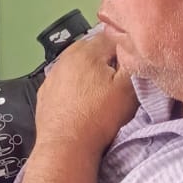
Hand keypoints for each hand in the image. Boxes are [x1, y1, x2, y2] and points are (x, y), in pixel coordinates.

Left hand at [35, 31, 137, 157]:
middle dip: (107, 60)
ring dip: (90, 73)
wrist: (66, 145)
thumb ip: (134, 64)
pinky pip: (66, 81)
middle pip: (94, 49)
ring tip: (100, 93)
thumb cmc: (98, 117)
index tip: (132, 64)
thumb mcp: (128, 89)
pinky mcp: (46, 92)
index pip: (112, 36)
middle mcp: (66, 57)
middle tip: (118, 79)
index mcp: (87, 50)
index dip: (126, 49)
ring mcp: (53, 74)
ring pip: (78, 65)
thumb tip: (135, 51)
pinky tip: (83, 101)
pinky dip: (75, 87)